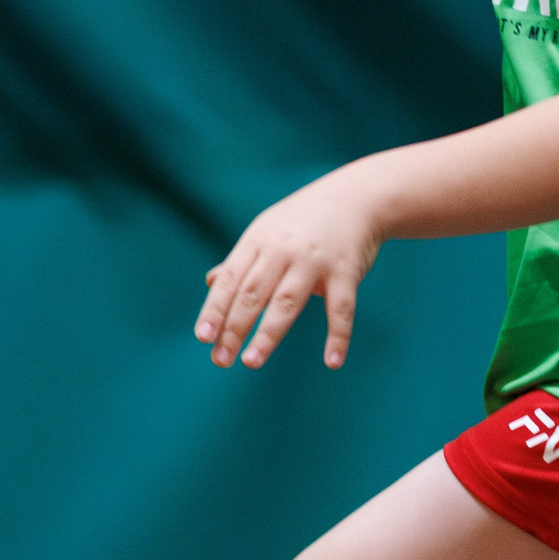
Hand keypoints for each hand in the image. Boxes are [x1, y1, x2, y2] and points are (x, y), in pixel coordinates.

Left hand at [195, 168, 384, 369]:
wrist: (356, 197)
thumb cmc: (303, 220)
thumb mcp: (267, 232)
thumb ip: (242, 261)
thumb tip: (211, 284)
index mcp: (258, 241)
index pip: (230, 279)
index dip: (214, 308)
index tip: (202, 337)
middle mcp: (282, 250)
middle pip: (252, 293)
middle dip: (234, 328)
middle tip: (221, 359)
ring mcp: (314, 261)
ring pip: (286, 301)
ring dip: (268, 334)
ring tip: (251, 361)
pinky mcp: (346, 271)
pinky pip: (342, 308)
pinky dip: (338, 335)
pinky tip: (332, 362)